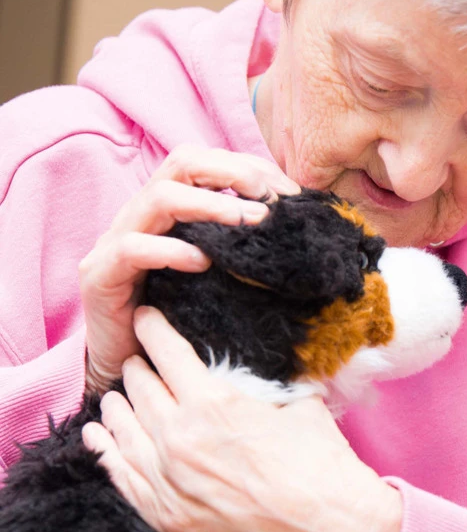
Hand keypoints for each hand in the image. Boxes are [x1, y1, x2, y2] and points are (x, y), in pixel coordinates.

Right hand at [79, 145, 299, 394]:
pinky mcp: (100, 275)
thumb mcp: (222, 275)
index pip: (206, 163)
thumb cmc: (185, 318)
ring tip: (249, 222)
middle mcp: (141, 216)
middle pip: (181, 163)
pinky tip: (203, 262)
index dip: (248, 168)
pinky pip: (132, 248)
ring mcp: (115, 242)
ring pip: (158, 198)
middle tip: (271, 199)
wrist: (135, 368)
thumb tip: (300, 231)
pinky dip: (171, 251)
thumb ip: (245, 247)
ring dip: (210, 205)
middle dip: (232, 173)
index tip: (290, 191)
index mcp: (169, 209)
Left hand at [81, 307, 402, 531]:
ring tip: (115, 396)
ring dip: (118, 406)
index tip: (145, 317)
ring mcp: (169, 481)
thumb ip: (269, 384)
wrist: (330, 531)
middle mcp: (181, 438)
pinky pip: (121, 476)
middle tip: (138, 360)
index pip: (167, 352)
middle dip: (138, 368)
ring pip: (123, 430)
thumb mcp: (301, 404)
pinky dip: (107, 451)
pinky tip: (100, 437)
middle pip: (141, 389)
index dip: (153, 328)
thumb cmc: (323, 465)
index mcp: (215, 403)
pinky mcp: (166, 517)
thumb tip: (268, 367)